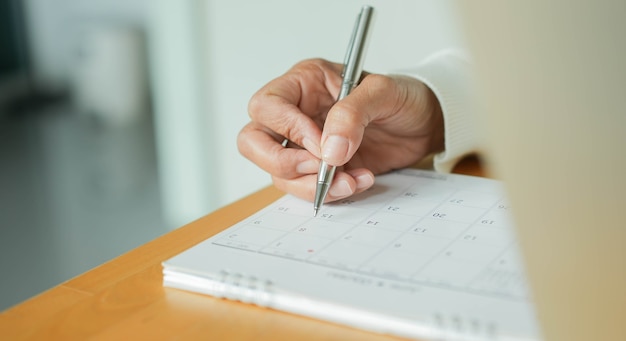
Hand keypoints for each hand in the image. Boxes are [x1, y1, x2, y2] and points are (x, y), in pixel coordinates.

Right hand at [238, 58, 443, 201]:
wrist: (426, 123)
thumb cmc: (404, 97)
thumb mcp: (384, 92)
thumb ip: (352, 114)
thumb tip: (329, 151)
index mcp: (303, 84)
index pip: (266, 106)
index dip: (288, 129)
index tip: (322, 144)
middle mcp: (296, 115)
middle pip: (254, 142)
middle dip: (281, 163)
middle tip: (319, 169)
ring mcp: (305, 146)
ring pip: (279, 173)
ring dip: (313, 184)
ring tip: (353, 179)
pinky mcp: (319, 169)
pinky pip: (307, 188)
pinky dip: (332, 193)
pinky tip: (360, 181)